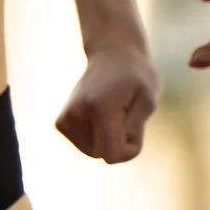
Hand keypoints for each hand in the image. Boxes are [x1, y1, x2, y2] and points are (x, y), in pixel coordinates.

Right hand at [56, 43, 159, 163]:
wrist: (113, 53)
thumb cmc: (136, 76)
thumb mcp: (148, 102)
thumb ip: (134, 131)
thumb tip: (109, 157)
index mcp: (99, 108)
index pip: (113, 156)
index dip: (130, 148)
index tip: (136, 124)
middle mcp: (76, 114)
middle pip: (103, 155)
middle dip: (119, 141)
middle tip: (125, 111)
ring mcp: (65, 118)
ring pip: (94, 152)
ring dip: (108, 137)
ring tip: (112, 110)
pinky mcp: (61, 122)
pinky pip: (85, 146)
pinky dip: (96, 136)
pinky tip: (99, 114)